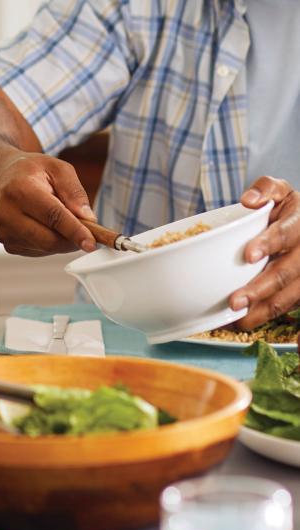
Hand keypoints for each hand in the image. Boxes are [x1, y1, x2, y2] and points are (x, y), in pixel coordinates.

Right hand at [0, 151, 97, 255]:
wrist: (2, 178)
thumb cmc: (32, 171)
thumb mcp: (58, 168)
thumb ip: (74, 191)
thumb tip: (88, 218)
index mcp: (20, 189)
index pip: (52, 215)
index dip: (74, 231)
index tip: (91, 243)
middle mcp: (7, 212)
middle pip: (49, 239)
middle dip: (73, 239)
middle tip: (87, 230)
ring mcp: (4, 231)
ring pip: (46, 248)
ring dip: (62, 240)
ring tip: (60, 218)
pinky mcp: (7, 244)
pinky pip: (39, 251)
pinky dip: (50, 243)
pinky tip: (45, 225)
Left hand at [229, 177, 299, 328]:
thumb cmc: (287, 208)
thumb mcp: (280, 190)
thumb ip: (266, 189)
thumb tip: (249, 200)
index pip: (287, 233)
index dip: (269, 243)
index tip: (249, 255)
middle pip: (287, 272)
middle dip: (260, 288)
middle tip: (234, 301)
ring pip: (292, 296)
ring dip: (265, 310)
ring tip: (239, 320)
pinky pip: (298, 309)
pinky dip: (290, 329)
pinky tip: (275, 340)